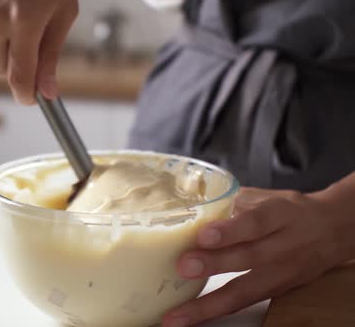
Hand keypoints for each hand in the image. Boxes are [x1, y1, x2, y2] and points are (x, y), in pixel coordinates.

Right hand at [0, 0, 78, 103]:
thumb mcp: (62, 13)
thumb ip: (51, 56)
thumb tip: (47, 91)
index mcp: (24, 21)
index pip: (19, 76)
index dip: (25, 94)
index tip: (31, 98)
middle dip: (16, 65)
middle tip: (30, 43)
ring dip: (1, 42)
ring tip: (16, 13)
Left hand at [162, 187, 354, 326]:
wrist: (333, 230)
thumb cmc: (289, 210)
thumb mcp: (265, 197)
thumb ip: (231, 201)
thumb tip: (190, 206)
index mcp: (281, 214)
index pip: (256, 222)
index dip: (231, 230)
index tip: (204, 235)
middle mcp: (285, 245)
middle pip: (250, 257)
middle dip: (214, 264)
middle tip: (183, 266)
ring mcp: (283, 272)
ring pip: (246, 290)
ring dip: (209, 303)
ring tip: (179, 313)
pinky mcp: (277, 292)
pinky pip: (243, 303)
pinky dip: (215, 311)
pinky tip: (191, 317)